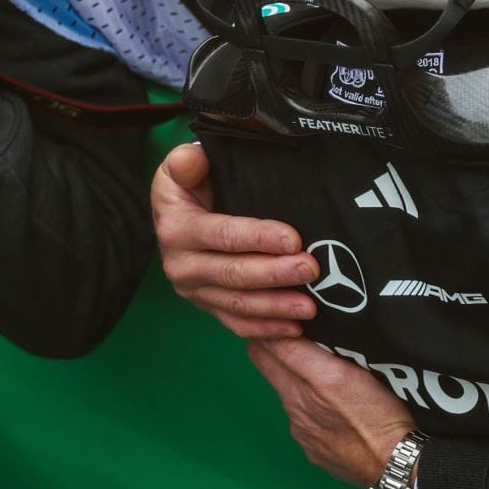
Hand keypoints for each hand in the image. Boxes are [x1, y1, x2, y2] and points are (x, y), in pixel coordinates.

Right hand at [152, 143, 318, 338]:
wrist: (183, 211)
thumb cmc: (194, 184)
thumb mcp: (184, 165)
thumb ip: (186, 162)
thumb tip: (192, 158)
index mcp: (177, 229)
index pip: (222, 235)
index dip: (258, 237)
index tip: (294, 239)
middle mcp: (181, 265)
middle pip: (233, 274)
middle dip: (275, 274)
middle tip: (312, 270)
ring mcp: (196, 291)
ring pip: (237, 305)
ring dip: (275, 308)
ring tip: (310, 307)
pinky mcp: (210, 306)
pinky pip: (237, 324)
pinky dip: (265, 330)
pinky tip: (294, 330)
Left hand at [248, 337, 417, 487]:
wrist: (395, 463)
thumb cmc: (375, 415)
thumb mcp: (338, 375)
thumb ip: (301, 354)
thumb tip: (271, 332)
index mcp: (296, 389)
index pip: (262, 352)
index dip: (268, 331)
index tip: (282, 318)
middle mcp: (295, 413)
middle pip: (276, 374)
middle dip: (284, 354)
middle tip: (305, 337)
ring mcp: (306, 436)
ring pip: (296, 399)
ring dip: (305, 385)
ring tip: (331, 376)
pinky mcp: (319, 453)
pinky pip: (310, 424)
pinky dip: (318, 412)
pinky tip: (341, 412)